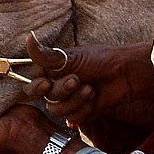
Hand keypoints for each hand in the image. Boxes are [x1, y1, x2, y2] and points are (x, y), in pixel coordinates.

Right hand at [23, 34, 153, 153]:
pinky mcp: (80, 112)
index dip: (36, 87)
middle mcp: (56, 86)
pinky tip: (94, 97)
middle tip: (77, 79)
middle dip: (61, 90)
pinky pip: (72, 117)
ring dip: (74, 99)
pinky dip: (84, 107)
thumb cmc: (99, 60)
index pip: (31, 84)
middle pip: (44, 98)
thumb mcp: (70, 57)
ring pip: (56, 110)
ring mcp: (68, 100)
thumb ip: (45, 54)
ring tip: (90, 88)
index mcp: (50, 71)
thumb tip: (29, 36)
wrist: (125, 74)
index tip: (47, 82)